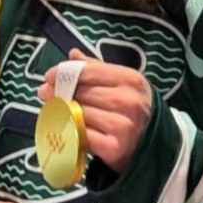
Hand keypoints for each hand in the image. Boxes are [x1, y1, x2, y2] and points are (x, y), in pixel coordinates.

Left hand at [37, 48, 152, 172]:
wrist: (155, 146)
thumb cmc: (134, 111)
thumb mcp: (123, 85)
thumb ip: (98, 70)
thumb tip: (73, 54)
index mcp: (131, 80)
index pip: (90, 71)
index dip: (65, 73)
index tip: (49, 77)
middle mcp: (129, 101)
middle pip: (82, 92)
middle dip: (60, 92)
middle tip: (46, 95)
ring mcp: (123, 125)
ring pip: (80, 113)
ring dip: (63, 112)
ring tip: (56, 111)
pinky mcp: (114, 148)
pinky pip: (82, 134)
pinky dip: (71, 131)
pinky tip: (67, 129)